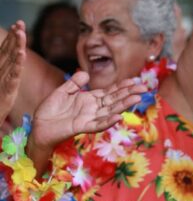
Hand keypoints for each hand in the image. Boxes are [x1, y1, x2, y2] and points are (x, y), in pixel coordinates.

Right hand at [0, 21, 25, 122]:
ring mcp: (1, 82)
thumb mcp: (4, 86)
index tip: (18, 25)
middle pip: (8, 53)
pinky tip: (21, 56)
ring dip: (15, 47)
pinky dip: (17, 66)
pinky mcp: (6, 93)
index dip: (12, 38)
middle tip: (20, 23)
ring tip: (21, 34)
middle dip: (15, 38)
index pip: (7, 52)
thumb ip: (9, 73)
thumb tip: (14, 60)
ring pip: (10, 62)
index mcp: (0, 72)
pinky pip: (12, 77)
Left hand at [31, 72, 146, 150]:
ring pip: (110, 111)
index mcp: (90, 98)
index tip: (134, 80)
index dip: (122, 86)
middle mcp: (93, 108)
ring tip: (137, 99)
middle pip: (115, 100)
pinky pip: (98, 125)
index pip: (110, 92)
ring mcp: (89, 117)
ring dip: (124, 105)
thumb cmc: (49, 110)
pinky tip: (119, 117)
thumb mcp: (62, 92)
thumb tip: (85, 73)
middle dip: (129, 94)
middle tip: (144, 88)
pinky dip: (108, 121)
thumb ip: (74, 83)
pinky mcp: (82, 127)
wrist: (39, 126)